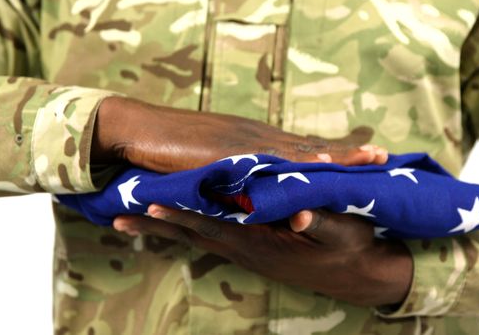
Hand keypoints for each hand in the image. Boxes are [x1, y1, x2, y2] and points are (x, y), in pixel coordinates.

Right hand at [92, 97, 387, 172]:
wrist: (140, 129)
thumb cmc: (175, 146)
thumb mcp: (214, 162)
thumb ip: (237, 173)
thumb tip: (254, 187)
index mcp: (256, 143)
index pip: (302, 148)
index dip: (333, 153)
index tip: (364, 154)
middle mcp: (257, 140)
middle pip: (309, 146)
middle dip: (346, 153)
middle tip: (381, 155)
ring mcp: (245, 143)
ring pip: (298, 149)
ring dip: (332, 155)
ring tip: (365, 158)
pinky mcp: (229, 151)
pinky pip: (268, 158)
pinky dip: (295, 160)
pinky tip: (317, 160)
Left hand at [113, 205, 412, 306]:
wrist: (362, 274)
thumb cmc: (353, 249)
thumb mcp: (342, 232)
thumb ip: (318, 222)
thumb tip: (296, 217)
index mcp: (265, 242)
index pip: (216, 225)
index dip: (183, 214)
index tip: (150, 202)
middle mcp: (250, 249)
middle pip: (195, 234)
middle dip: (157, 225)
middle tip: (117, 217)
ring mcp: (251, 251)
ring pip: (200, 237)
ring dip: (166, 228)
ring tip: (131, 219)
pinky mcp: (256, 248)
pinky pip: (214, 237)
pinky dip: (189, 228)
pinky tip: (175, 223)